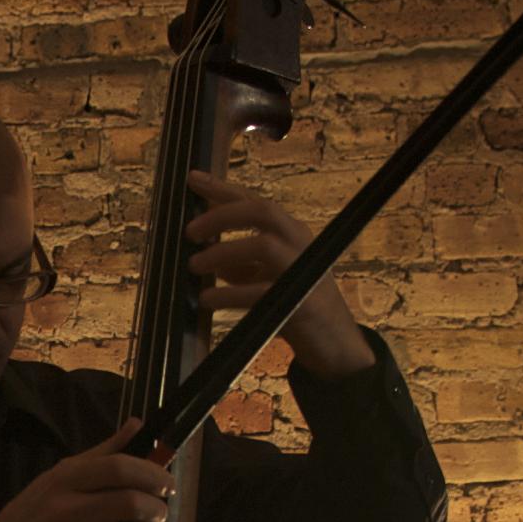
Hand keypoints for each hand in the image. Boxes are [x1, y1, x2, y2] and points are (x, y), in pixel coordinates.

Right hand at [0, 418, 174, 521]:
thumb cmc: (34, 513)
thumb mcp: (60, 476)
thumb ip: (102, 454)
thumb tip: (137, 425)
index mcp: (64, 478)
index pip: (118, 467)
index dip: (152, 474)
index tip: (166, 483)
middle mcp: (64, 509)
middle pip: (129, 503)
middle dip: (155, 509)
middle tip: (157, 512)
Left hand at [183, 169, 375, 377]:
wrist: (332, 344)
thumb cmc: (295, 307)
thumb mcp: (264, 278)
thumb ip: (239, 264)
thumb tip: (207, 253)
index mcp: (290, 233)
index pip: (255, 201)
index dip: (222, 188)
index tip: (192, 177)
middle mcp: (300, 243)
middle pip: (263, 211)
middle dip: (222, 215)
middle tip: (190, 231)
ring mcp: (304, 270)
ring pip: (263, 245)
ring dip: (223, 252)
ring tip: (194, 266)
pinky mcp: (302, 302)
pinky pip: (260, 292)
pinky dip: (228, 295)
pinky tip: (207, 300)